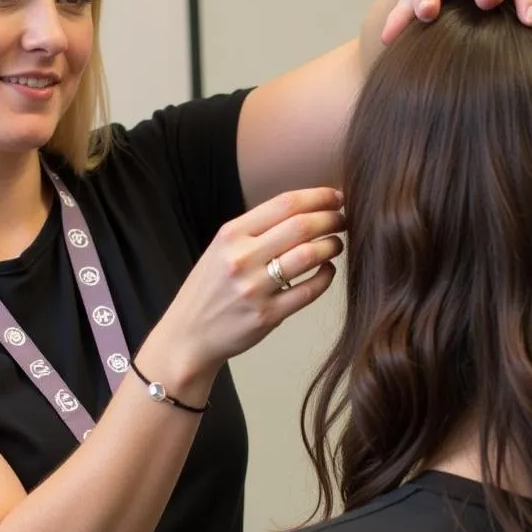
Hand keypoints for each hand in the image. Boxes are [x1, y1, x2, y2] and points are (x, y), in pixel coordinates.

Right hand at [153, 187, 345, 379]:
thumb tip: (305, 210)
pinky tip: (327, 271)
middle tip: (343, 220)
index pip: (284, 203)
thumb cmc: (209, 289)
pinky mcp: (267, 316)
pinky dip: (326, 277)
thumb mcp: (221, 249)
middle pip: (301, 226)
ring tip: (337, 244)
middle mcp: (241, 258)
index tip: (336, 197)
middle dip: (331, 218)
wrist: (188, 335)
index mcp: (230, 234)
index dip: (318, 196)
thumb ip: (256, 230)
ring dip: (332, 246)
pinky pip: (309, 291)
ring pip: (309, 256)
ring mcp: (254, 288)